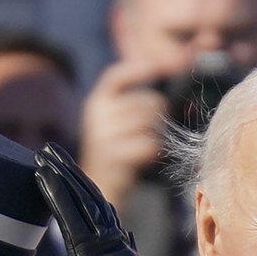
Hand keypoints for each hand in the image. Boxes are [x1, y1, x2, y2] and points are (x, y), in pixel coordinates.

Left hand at [35, 143, 181, 255]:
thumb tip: (128, 244)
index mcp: (122, 252)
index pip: (101, 211)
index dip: (84, 187)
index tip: (67, 169)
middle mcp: (115, 243)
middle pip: (90, 197)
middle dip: (69, 171)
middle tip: (50, 150)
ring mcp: (103, 247)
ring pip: (80, 199)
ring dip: (59, 173)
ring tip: (41, 154)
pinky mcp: (89, 255)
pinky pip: (69, 216)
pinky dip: (54, 192)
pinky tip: (39, 176)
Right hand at [78, 59, 170, 208]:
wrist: (96, 188)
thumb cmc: (114, 153)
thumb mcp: (114, 123)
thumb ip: (130, 105)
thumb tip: (160, 87)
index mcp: (96, 104)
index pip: (115, 78)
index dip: (136, 71)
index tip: (155, 68)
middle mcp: (97, 116)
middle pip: (145, 103)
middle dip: (157, 116)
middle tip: (152, 132)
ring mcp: (104, 135)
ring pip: (149, 124)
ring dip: (156, 136)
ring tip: (144, 147)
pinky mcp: (114, 155)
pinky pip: (149, 144)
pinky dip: (153, 152)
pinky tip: (144, 158)